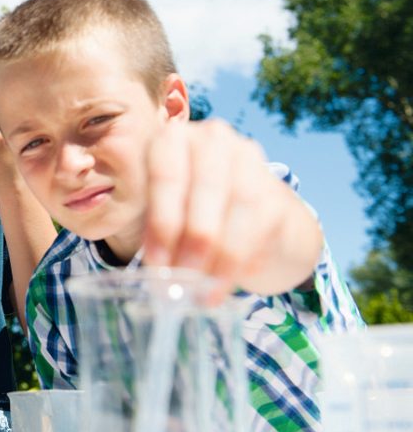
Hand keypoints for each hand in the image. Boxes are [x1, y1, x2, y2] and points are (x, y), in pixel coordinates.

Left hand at [142, 119, 319, 294]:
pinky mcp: (275, 192)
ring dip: (218, 255)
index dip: (162, 223)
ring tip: (201, 291)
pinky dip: (238, 263)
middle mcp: (212, 139)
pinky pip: (259, 228)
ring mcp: (249, 160)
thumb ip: (156, 231)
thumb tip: (157, 272)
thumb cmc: (192, 211)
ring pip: (238, 207)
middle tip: (181, 282)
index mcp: (173, 139)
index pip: (166, 174)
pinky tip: (221, 286)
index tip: (157, 264)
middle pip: (204, 190)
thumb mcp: (164, 212)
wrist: (251, 215)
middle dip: (191, 241)